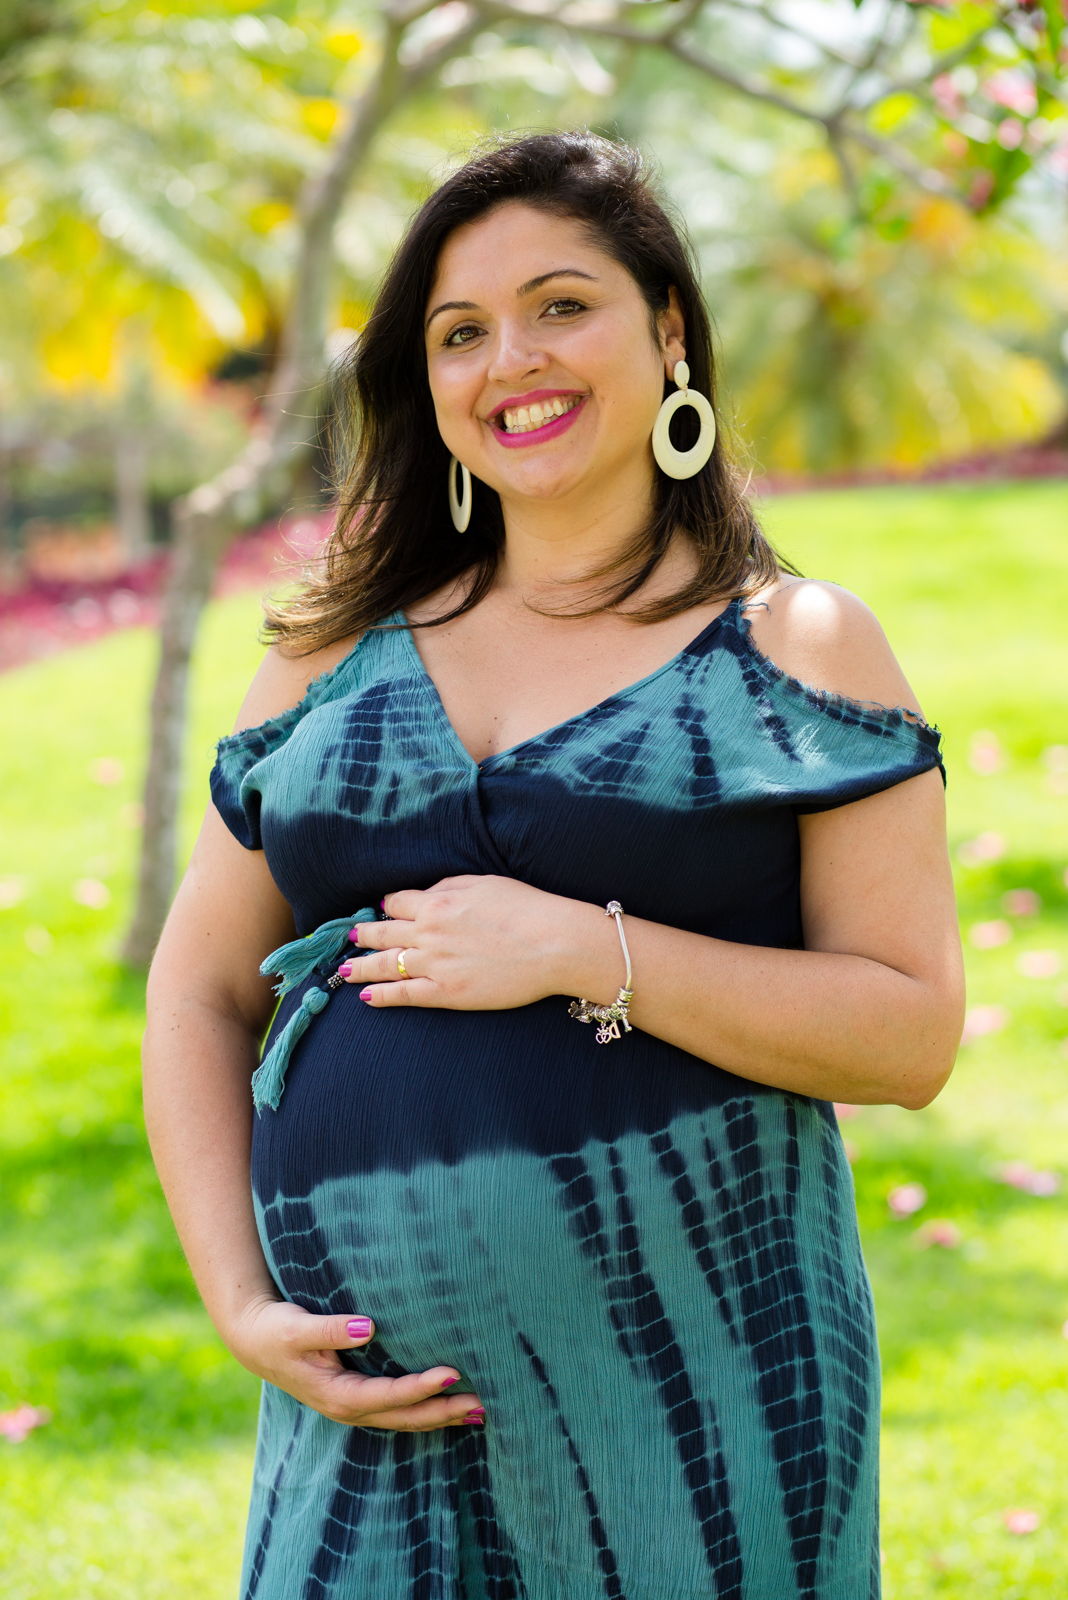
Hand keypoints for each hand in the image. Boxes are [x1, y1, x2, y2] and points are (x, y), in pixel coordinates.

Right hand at [227, 1296, 484, 1429]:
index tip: (452, 1372)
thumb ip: (332, 1329)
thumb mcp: (298, 1328)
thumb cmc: (277, 1330)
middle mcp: (349, 1408)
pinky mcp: (358, 1397)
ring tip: (478, 1411)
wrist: (255, 1340)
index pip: (388, 1396)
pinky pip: (398, 1410)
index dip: (420, 1387)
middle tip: (481, 1403)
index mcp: (337, 1395)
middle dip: (443, 1412)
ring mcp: (354, 1407)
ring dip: (440, 1415)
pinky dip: (425, 1409)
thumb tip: (368, 1325)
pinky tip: (448, 1405)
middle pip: (404, 1417)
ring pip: (404, 1418)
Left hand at [339, 875, 612, 1009]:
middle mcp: (428, 932)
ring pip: (385, 965)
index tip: (380, 911)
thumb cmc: (527, 909)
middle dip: (363, 935)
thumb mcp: (484, 882)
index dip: (386, 907)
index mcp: (438, 902)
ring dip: (360, 967)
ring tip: (343, 971)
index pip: (397, 902)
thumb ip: (449, 885)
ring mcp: (434, 964)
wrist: (554, 944)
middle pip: (382, 933)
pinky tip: (366, 997)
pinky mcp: (446, 993)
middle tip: (348, 939)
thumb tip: (427, 893)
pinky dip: (381, 996)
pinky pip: (403, 995)